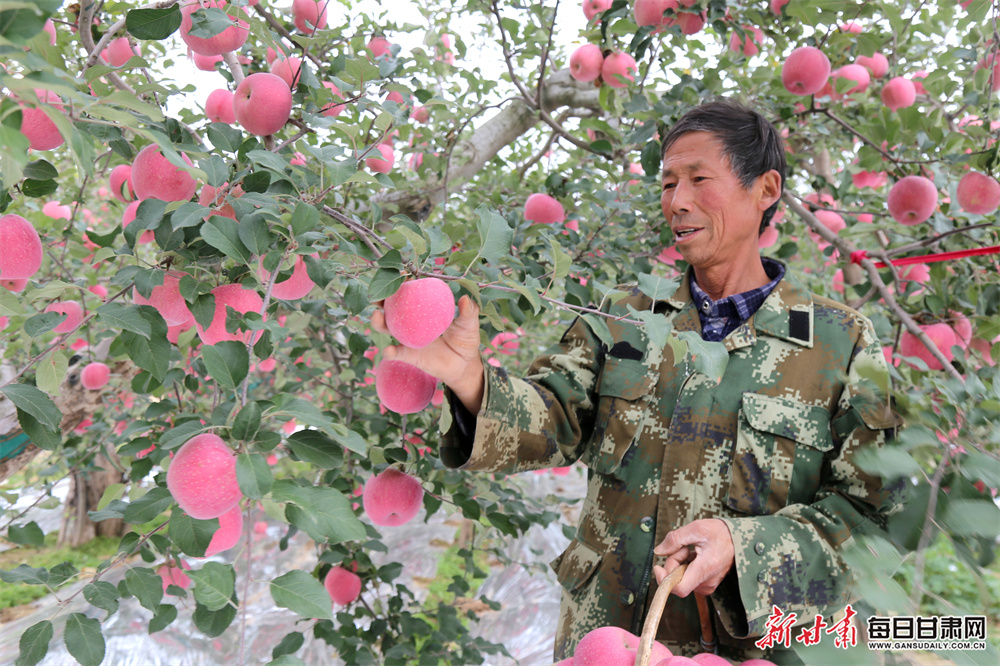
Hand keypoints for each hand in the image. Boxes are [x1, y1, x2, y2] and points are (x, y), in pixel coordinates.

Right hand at [371, 294, 484, 412]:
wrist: (463, 364)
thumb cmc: (465, 340)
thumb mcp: (469, 325)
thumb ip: (468, 312)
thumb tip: (465, 299)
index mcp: (424, 311)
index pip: (409, 295)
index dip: (401, 286)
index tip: (398, 277)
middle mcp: (412, 323)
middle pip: (391, 309)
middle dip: (380, 300)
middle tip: (377, 295)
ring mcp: (409, 339)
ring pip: (387, 329)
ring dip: (379, 322)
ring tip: (377, 316)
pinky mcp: (410, 356)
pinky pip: (397, 353)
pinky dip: (390, 352)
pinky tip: (389, 350)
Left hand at [652, 518, 734, 596]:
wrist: (739, 539)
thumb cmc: (720, 533)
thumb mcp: (696, 528)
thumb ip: (675, 539)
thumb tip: (658, 551)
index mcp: (705, 569)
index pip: (680, 589)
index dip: (664, 580)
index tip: (658, 567)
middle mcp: (708, 582)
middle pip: (678, 580)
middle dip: (674, 562)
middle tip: (683, 547)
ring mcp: (709, 585)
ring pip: (682, 579)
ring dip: (680, 563)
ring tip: (692, 550)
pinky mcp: (708, 584)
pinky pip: (689, 579)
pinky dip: (687, 567)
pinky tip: (695, 556)